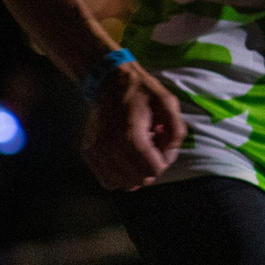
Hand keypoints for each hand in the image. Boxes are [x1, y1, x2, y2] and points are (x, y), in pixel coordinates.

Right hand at [81, 63, 185, 190]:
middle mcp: (109, 147)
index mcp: (130, 135)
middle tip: (150, 146)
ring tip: (136, 151)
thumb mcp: (168, 103)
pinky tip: (124, 158)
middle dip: (149, 167)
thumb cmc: (141, 92)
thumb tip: (169, 154)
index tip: (162, 144)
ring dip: (134, 172)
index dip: (163, 161)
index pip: (152, 170)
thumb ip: (176, 130)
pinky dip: (119, 175)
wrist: (109, 81)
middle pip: (138, 179)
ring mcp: (95, 151)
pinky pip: (106, 180)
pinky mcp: (87, 153)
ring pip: (121, 183)